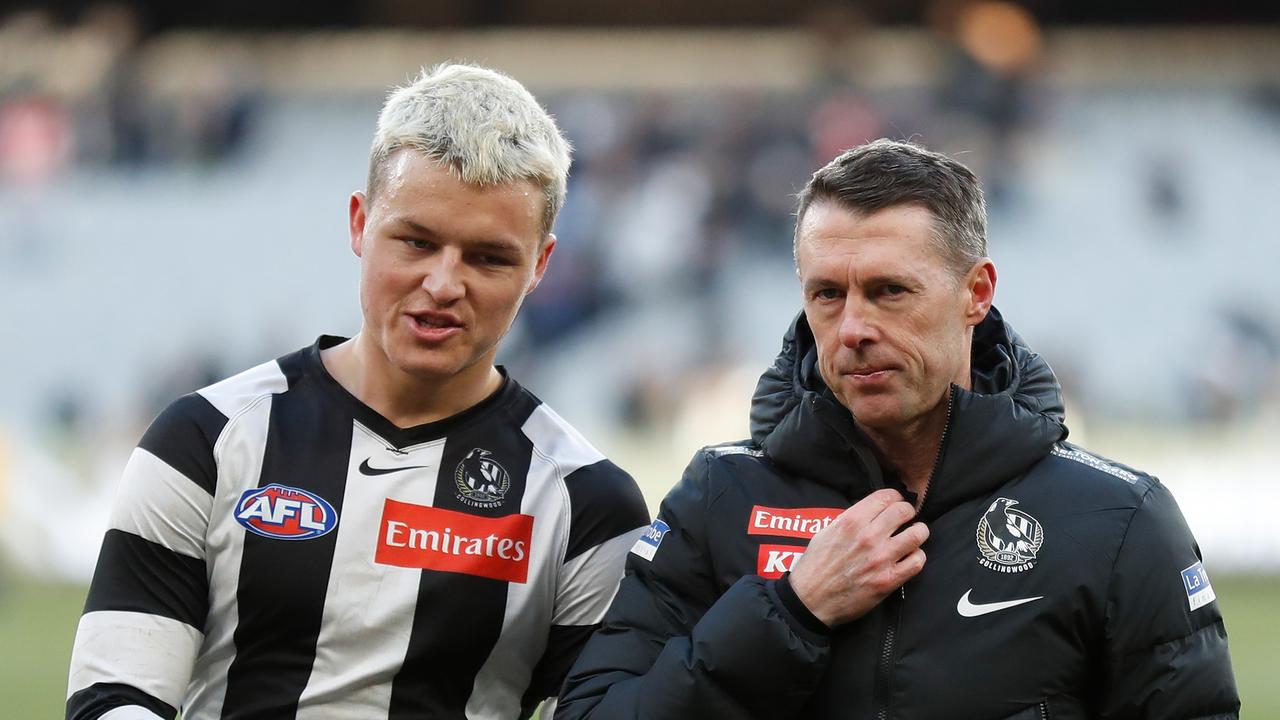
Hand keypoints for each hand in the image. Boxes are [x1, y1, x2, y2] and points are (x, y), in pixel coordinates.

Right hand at [787, 489, 927, 626]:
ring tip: (912, 536)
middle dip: (908, 512)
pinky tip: (909, 558)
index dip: (895, 497)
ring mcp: (881, 558)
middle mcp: (868, 536)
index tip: (896, 503)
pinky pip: (917, 561)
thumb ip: (850, 520)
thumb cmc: (815, 566)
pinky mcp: (889, 580)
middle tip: (906, 519)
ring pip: (918, 534)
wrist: (811, 600)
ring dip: (918, 532)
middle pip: (904, 511)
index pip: (886, 496)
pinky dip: (917, 557)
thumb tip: (871, 513)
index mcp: (851, 520)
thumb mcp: (826, 532)